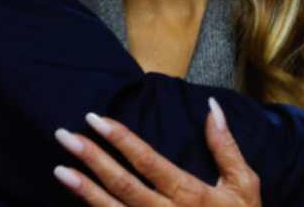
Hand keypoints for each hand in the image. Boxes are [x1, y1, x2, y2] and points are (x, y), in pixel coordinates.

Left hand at [53, 97, 260, 205]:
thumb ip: (226, 147)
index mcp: (190, 194)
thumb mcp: (244, 185)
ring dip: (84, 191)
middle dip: (92, 159)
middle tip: (64, 136)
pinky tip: (76, 201)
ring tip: (60, 170)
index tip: (96, 119)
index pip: (149, 162)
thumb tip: (212, 106)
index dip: (121, 140)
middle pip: (124, 185)